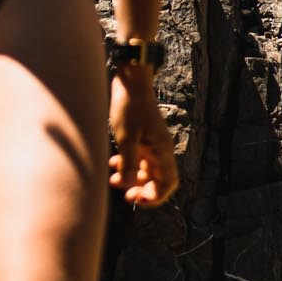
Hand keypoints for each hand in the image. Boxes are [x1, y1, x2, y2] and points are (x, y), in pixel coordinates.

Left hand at [108, 70, 178, 206]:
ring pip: (146, 170)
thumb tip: (128, 186)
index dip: (156, 197)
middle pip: (157, 180)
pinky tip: (113, 162)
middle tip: (126, 195)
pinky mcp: (142, 135)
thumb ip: (128, 165)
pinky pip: (138, 157)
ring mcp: (151, 142)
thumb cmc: (130, 108)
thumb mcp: (126, 139)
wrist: (130, 80)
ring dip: (132, 178)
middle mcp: (160, 149)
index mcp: (162, 151)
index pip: (168, 184)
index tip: (137, 200)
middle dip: (142, 190)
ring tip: (113, 179)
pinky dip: (127, 164)